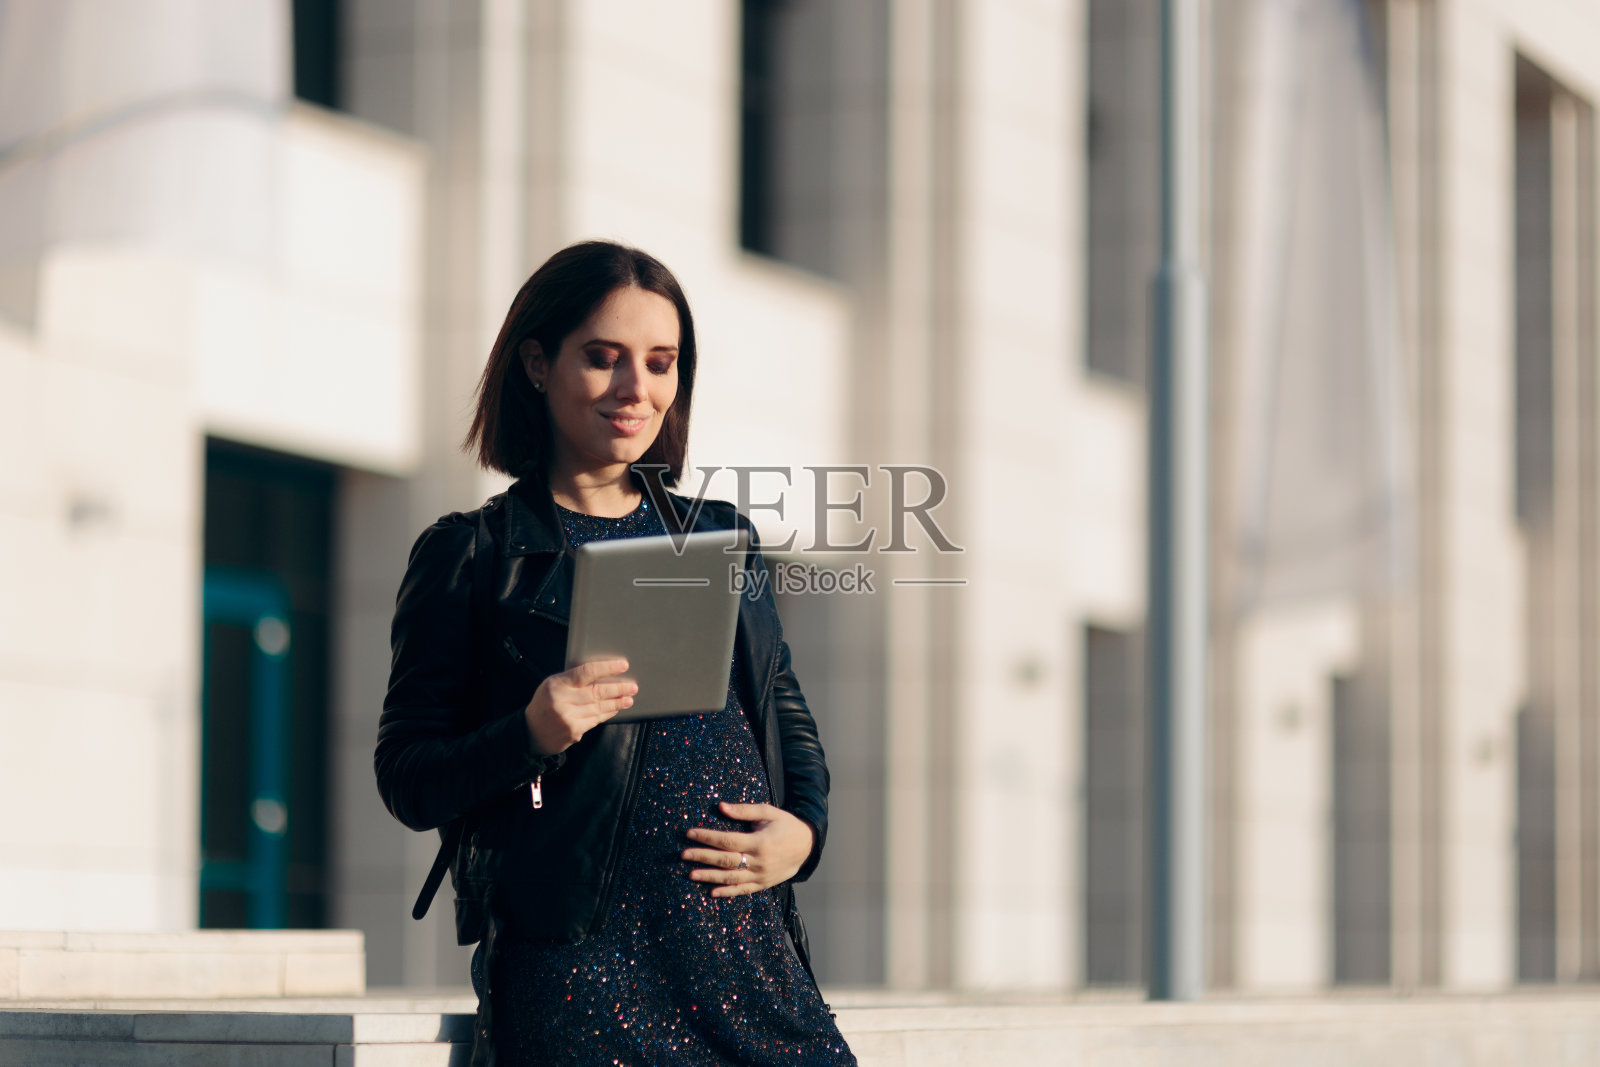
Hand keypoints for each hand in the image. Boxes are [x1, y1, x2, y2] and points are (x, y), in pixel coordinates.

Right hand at [524, 657, 635, 755]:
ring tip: (629, 698)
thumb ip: (572, 679)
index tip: (623, 665)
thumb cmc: (545, 704)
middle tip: (633, 686)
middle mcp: (562, 700)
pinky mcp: (574, 731)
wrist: (531, 732)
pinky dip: (608, 713)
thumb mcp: (552, 685)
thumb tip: (603, 673)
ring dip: (617, 702)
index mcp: (557, 683)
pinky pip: (596, 719)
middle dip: (619, 688)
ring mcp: (568, 717)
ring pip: (599, 707)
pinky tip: (615, 709)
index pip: (587, 672)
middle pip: (597, 691)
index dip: (607, 668)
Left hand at [682, 801, 814, 897]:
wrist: (807, 846)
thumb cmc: (786, 826)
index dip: (707, 837)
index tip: (690, 834)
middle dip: (703, 857)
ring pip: (731, 878)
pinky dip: (727, 893)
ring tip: (691, 874)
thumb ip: (745, 810)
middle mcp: (759, 861)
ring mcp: (761, 875)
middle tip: (683, 855)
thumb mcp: (769, 812)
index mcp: (759, 842)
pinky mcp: (763, 884)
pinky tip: (712, 892)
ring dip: (710, 877)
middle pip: (725, 860)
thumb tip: (721, 806)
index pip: (727, 840)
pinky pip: (743, 890)